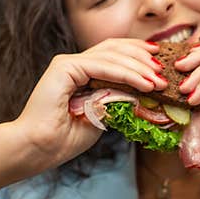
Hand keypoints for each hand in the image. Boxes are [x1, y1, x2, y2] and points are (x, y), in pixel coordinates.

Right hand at [11, 38, 167, 172]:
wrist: (36, 149)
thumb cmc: (62, 140)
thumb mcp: (100, 118)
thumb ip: (116, 102)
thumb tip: (142, 93)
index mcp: (80, 73)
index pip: (113, 55)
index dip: (137, 56)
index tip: (159, 63)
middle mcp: (73, 63)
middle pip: (114, 49)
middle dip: (142, 58)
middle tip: (163, 70)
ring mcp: (68, 63)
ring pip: (111, 56)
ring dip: (138, 67)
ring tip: (157, 80)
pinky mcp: (64, 66)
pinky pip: (101, 66)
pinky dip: (125, 74)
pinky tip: (143, 83)